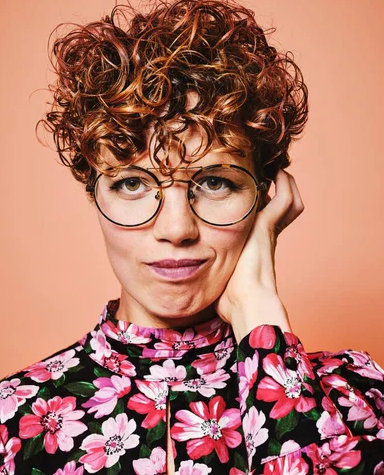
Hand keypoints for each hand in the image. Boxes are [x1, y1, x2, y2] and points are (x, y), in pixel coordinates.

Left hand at [214, 169, 304, 339]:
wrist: (247, 303)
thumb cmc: (231, 300)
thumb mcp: (216, 281)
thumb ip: (206, 274)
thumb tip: (185, 280)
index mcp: (256, 248)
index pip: (265, 221)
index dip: (262, 208)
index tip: (250, 196)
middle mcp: (266, 236)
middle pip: (284, 208)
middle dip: (279, 190)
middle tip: (266, 176)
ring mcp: (269, 230)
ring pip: (290, 200)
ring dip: (286, 184)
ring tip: (275, 171)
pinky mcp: (267, 225)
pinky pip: (285, 197)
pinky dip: (285, 184)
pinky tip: (276, 173)